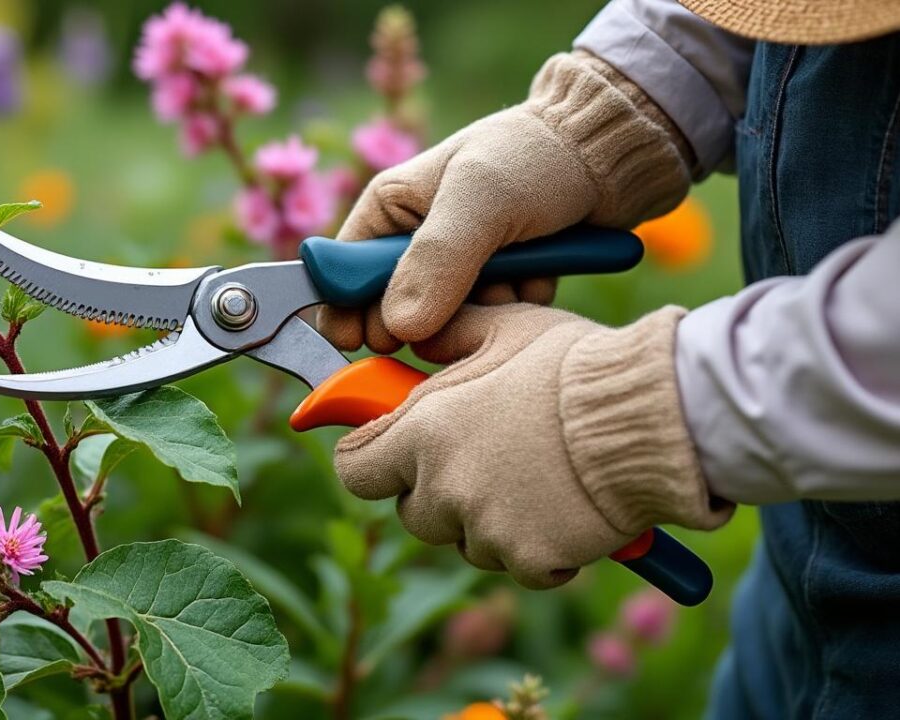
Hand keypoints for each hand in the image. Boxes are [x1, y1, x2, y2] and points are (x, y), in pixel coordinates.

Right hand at [318, 52, 690, 359]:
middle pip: (392, 312)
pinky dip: (515, 308)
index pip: (340, 276)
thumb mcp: (481, 198)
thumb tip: (397, 328)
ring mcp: (455, 267)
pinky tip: (538, 278)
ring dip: (484, 311)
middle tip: (466, 302)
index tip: (372, 341)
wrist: (611, 155)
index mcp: (388, 210)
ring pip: (446, 324)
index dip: (347, 313)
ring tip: (516, 276)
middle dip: (434, 315)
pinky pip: (490, 322)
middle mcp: (413, 242)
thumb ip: (437, 261)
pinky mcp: (495, 284)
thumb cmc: (536, 156)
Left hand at [334, 304, 732, 588]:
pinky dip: (537, 548)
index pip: (354, 470)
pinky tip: (566, 510)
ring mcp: (486, 530)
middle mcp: (444, 487)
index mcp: (424, 432)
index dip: (369, 462)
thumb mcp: (503, 328)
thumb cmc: (574, 365)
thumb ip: (447, 335)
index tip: (387, 454)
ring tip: (535, 481)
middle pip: (412, 513)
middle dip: (436, 494)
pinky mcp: (530, 560)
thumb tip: (414, 336)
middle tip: (482, 462)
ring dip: (487, 521)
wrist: (647, 415)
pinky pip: (519, 565)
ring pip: (466, 542)